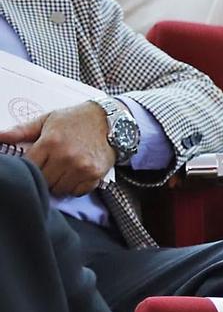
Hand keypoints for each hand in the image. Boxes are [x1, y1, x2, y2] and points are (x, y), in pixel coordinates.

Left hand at [0, 101, 115, 195]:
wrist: (110, 120)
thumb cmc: (75, 120)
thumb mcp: (47, 120)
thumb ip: (21, 130)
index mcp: (50, 142)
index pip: (29, 167)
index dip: (30, 167)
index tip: (36, 162)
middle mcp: (66, 156)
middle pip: (44, 181)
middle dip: (44, 176)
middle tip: (50, 166)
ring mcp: (82, 167)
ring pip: (60, 190)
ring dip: (59, 183)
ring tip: (63, 171)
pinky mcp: (96, 174)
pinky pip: (78, 191)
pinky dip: (75, 186)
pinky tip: (76, 175)